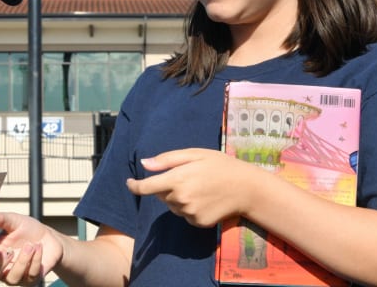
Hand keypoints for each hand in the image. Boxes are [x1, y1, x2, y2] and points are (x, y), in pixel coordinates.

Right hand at [0, 213, 61, 285]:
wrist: (49, 237)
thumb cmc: (27, 229)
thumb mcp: (14, 220)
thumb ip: (0, 219)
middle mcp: (2, 267)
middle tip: (8, 251)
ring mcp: (16, 276)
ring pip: (12, 279)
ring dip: (22, 261)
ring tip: (30, 245)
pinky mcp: (31, 280)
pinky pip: (31, 275)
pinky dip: (36, 260)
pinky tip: (39, 247)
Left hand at [125, 148, 264, 226]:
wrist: (247, 188)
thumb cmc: (220, 165)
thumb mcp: (194, 154)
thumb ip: (167, 160)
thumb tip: (144, 164)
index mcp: (177, 179)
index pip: (146, 187)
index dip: (134, 186)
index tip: (129, 182)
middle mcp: (180, 198)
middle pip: (161, 195)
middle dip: (166, 186)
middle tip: (187, 177)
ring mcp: (189, 213)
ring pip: (172, 206)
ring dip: (177, 197)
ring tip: (198, 187)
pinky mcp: (198, 223)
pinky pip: (185, 215)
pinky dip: (189, 208)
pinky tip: (204, 199)